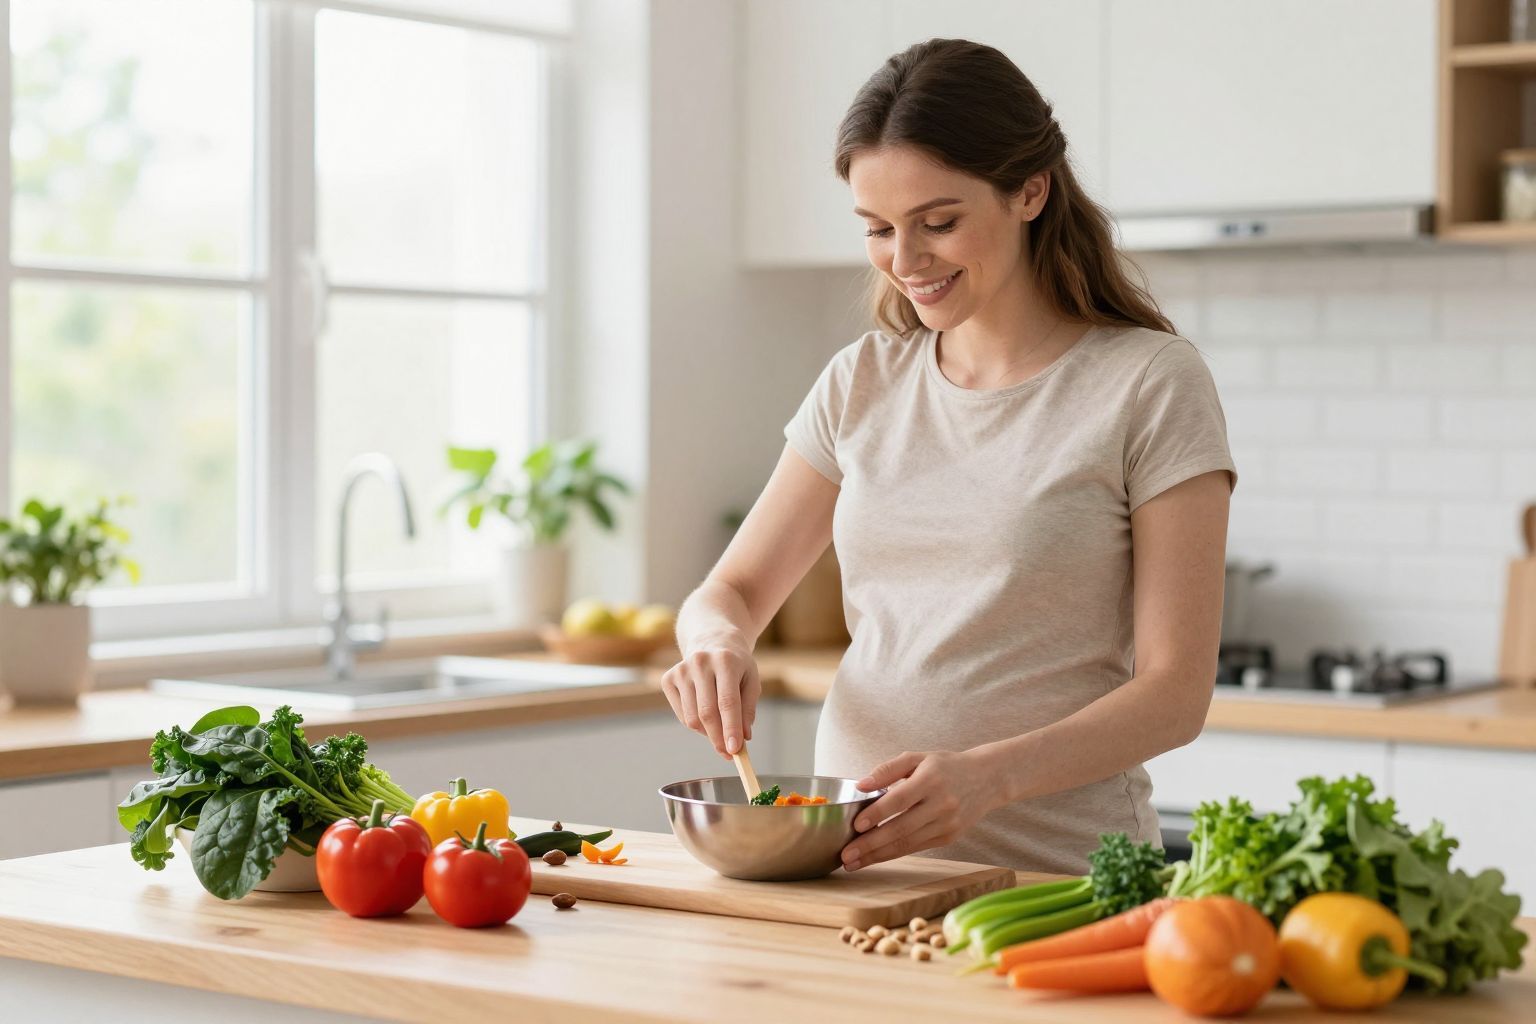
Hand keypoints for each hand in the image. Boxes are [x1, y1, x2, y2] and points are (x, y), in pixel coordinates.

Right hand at [660, 642, 761, 759]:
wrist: (712, 641)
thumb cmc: (736, 665)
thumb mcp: (751, 680)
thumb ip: (748, 709)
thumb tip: (743, 737)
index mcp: (725, 661)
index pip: (727, 701)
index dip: (731, 728)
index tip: (735, 750)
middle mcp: (700, 662)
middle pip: (707, 712)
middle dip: (719, 738)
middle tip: (729, 754)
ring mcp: (681, 670)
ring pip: (693, 718)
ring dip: (708, 733)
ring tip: (720, 729)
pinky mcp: (668, 678)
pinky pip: (682, 715)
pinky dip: (696, 725)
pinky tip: (706, 716)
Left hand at [840, 749, 996, 871]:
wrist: (987, 779)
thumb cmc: (945, 766)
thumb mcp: (918, 758)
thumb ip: (888, 769)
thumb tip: (860, 785)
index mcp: (931, 779)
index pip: (900, 799)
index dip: (878, 812)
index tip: (857, 824)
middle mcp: (941, 804)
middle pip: (901, 828)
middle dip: (871, 844)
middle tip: (846, 855)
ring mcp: (947, 824)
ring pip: (907, 843)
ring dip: (878, 855)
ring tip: (853, 862)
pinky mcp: (949, 837)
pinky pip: (916, 847)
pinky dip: (893, 853)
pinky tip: (874, 857)